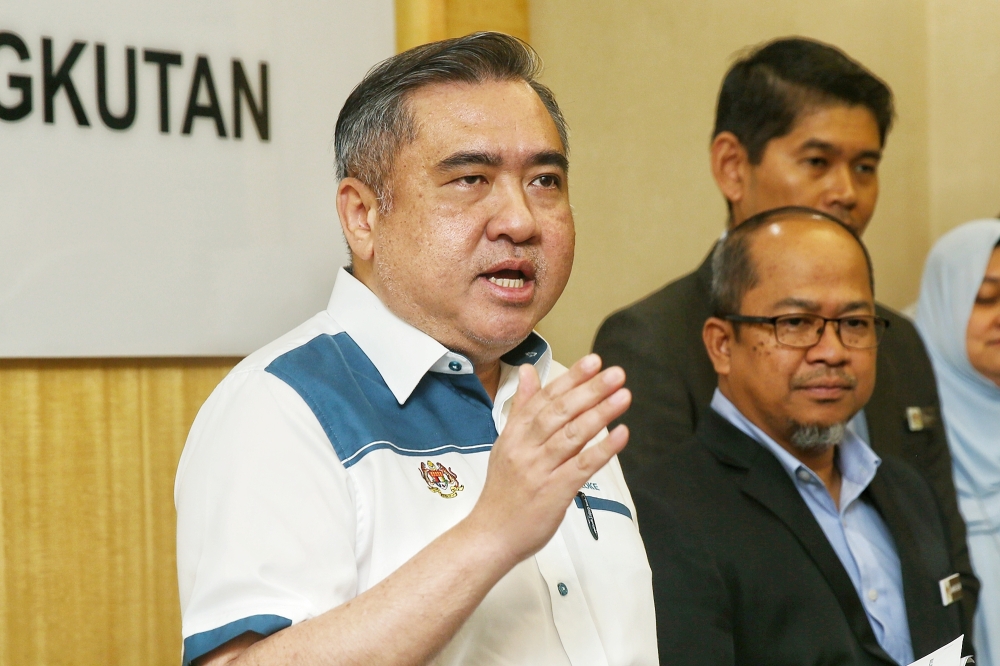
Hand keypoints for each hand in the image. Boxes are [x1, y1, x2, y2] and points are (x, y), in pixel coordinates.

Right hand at [465, 353, 630, 565]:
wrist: (490, 535)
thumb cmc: (503, 492)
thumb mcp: (506, 443)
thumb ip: (521, 407)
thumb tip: (528, 372)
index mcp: (515, 434)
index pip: (545, 398)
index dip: (571, 378)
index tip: (593, 361)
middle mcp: (526, 448)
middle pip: (560, 412)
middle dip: (589, 390)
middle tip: (615, 373)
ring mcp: (539, 470)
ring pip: (572, 436)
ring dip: (600, 413)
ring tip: (623, 395)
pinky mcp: (554, 492)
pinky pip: (581, 467)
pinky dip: (602, 450)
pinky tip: (621, 434)